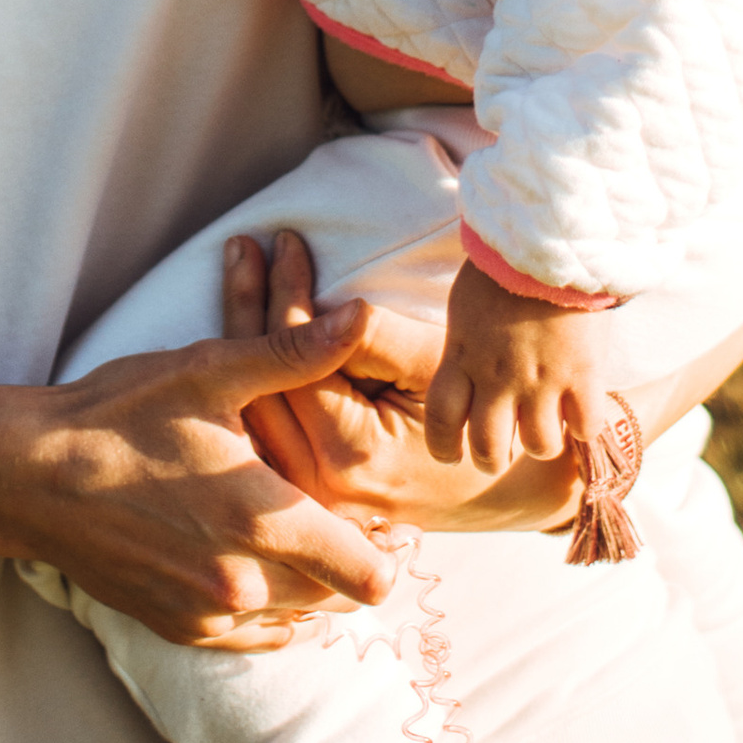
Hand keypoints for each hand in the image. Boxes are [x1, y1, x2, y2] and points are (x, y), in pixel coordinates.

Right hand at [14, 302, 404, 649]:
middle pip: (339, 599)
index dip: (387, 547)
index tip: (382, 516)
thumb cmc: (120, 416)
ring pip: (298, 617)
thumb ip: (295, 354)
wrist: (30, 476)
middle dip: (350, 560)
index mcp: (264, 520)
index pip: (370, 575)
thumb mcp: (209, 371)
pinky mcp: (178, 628)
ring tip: (293, 530)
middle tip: (341, 513)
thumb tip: (360, 319)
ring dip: (308, 583)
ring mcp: (208, 613)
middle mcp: (243, 582)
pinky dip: (266, 606)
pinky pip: (253, 635)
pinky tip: (251, 559)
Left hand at [223, 232, 579, 533]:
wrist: (506, 484)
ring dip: (239, 335)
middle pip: (258, 386)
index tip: (282, 244)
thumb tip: (327, 308)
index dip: (285, 297)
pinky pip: (264, 427)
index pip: (294, 364)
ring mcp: (307, 498)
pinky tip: (241, 322)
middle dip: (247, 307)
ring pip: (252, 408)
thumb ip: (375, 340)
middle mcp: (317, 486)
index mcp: (351, 456)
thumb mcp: (437, 367)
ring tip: (237, 267)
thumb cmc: (480, 414)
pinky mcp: (306, 494)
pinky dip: (250, 374)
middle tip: (242, 245)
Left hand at [423, 262, 613, 471]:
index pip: (441, 422)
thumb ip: (463, 348)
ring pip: (538, 445)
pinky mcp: (582, 374)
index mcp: (462, 357)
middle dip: (493, 458)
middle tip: (502, 450)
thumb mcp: (463, 307)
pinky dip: (584, 428)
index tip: (451, 454)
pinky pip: (585, 428)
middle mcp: (497, 378)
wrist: (546, 237)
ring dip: (542, 442)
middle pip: (488, 448)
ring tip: (548, 427)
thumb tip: (462, 374)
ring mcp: (541, 380)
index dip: (444, 447)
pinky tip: (581, 412)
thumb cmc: (501, 264)